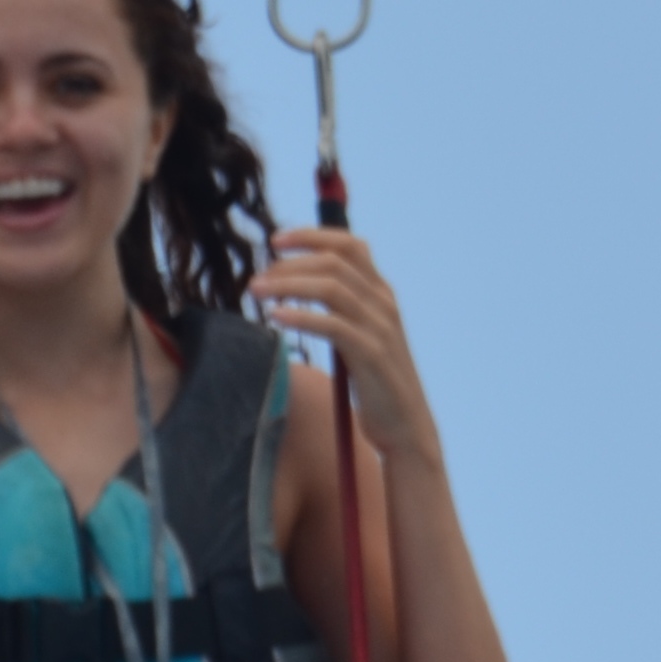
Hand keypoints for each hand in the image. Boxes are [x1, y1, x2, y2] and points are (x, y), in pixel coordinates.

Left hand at [254, 227, 438, 465]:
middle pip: (334, 263)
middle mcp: (383, 303)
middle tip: (255, 280)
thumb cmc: (374, 380)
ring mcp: (380, 328)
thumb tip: (296, 286)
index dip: (312, 236)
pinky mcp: (372, 355)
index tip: (275, 240)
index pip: (349, 245)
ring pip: (331, 288)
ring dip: (288, 285)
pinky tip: (276, 318)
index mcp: (380, 293)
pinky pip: (334, 325)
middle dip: (290, 264)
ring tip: (256, 293)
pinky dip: (301, 317)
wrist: (405, 425)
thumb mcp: (359, 334)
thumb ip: (339, 308)